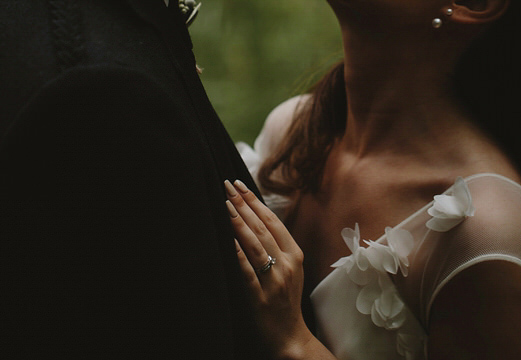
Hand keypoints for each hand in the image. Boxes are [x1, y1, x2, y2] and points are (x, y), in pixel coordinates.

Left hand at [225, 179, 313, 357]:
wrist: (290, 337)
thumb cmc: (285, 299)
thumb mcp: (289, 268)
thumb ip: (276, 245)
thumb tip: (253, 217)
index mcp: (294, 254)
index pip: (273, 220)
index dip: (255, 201)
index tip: (239, 184)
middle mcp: (287, 264)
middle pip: (262, 228)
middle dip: (243, 204)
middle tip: (227, 186)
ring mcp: (275, 281)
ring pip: (255, 245)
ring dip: (239, 222)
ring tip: (225, 204)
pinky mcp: (261, 297)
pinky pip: (247, 271)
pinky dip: (237, 254)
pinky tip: (227, 239)